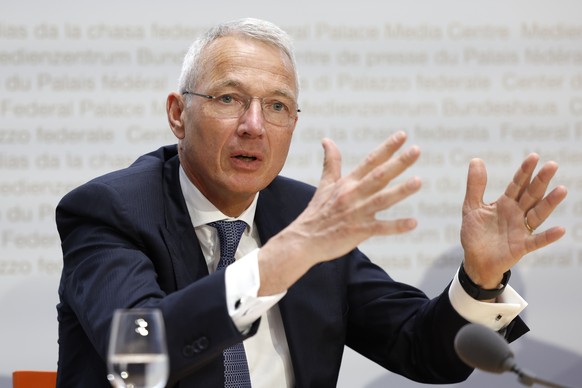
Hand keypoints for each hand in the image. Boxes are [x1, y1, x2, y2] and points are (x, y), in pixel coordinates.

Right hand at [258, 131, 421, 294]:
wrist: (304, 240)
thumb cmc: (317, 212)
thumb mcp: (324, 184)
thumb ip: (331, 162)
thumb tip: (327, 140)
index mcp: (347, 183)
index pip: (370, 161)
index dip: (386, 148)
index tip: (403, 135)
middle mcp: (353, 195)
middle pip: (379, 176)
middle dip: (398, 163)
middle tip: (416, 150)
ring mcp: (356, 213)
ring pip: (381, 200)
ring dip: (400, 191)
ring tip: (418, 181)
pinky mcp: (358, 231)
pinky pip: (380, 228)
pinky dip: (396, 226)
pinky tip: (413, 223)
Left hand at [460, 153, 567, 288]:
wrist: (474, 260)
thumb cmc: (475, 233)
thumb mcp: (471, 207)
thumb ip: (475, 186)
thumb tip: (476, 159)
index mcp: (505, 203)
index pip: (517, 184)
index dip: (524, 171)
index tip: (534, 156)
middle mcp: (516, 214)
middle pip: (531, 195)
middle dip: (540, 181)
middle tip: (552, 165)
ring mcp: (521, 230)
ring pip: (537, 214)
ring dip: (549, 203)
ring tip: (562, 189)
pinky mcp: (521, 246)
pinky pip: (536, 241)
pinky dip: (548, 236)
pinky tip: (560, 229)